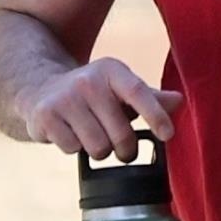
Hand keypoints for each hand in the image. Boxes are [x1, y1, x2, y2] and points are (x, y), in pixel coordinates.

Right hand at [26, 59, 183, 157]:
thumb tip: (178, 101)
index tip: (167, 135)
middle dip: (125, 149)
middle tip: (121, 146)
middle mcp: (87, 81)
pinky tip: (70, 132)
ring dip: (99, 150)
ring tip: (92, 135)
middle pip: (120, 134)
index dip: (155, 115)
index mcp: (111, 70)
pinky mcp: (45, 116)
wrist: (42, 88)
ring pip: (98, 148)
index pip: (138, 92)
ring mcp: (64, 98)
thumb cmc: (93, 94)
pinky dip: (74, 148)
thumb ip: (150, 98)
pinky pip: (73, 150)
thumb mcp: (120, 89)